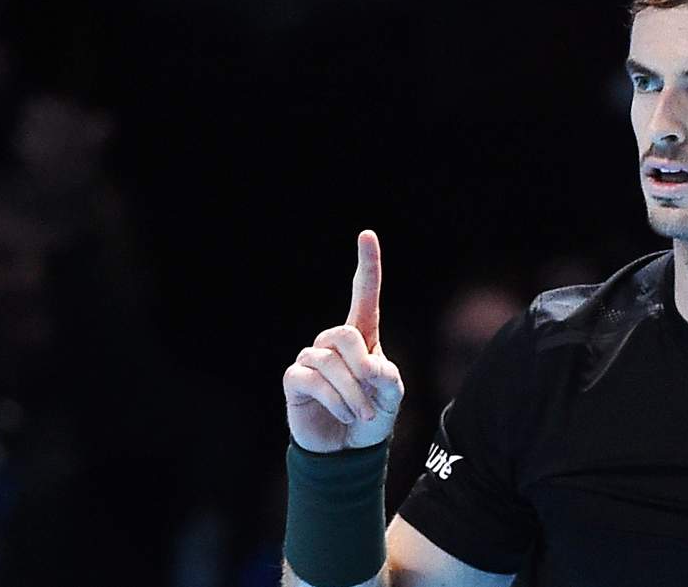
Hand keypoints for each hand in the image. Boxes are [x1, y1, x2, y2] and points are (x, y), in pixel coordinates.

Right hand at [282, 230, 403, 452]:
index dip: (367, 265)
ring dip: (354, 394)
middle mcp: (334, 342)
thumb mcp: (392, 396)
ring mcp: (312, 358)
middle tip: (374, 396)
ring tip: (362, 415)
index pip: (364, 294)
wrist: (347, 451)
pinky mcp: (295, 380)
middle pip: (345, 335)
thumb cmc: (373, 416)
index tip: (367, 235)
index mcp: (362, 336)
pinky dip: (336, 401)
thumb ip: (389, 377)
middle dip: (363, 368)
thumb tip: (370, 366)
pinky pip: (313, 380)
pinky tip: (345, 415)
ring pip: (330, 363)